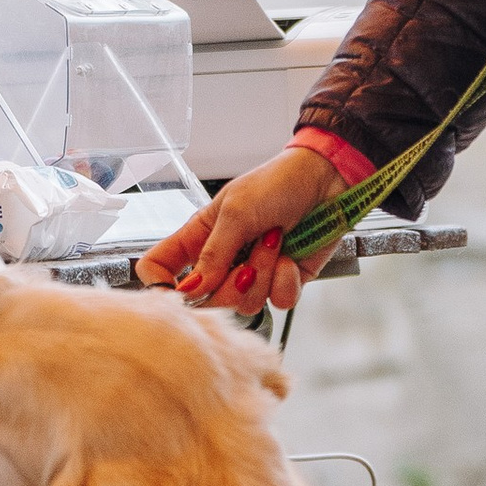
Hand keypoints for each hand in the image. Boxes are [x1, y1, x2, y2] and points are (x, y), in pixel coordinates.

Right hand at [136, 143, 344, 321]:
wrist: (327, 181)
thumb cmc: (278, 182)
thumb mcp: (237, 211)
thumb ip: (213, 253)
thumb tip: (193, 289)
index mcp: (198, 237)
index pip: (159, 268)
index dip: (159, 285)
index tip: (178, 291)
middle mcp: (221, 260)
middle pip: (205, 299)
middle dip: (231, 282)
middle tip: (248, 252)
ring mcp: (252, 274)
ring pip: (244, 303)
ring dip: (263, 274)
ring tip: (274, 243)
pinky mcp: (282, 283)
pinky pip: (276, 303)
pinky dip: (286, 282)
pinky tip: (291, 259)